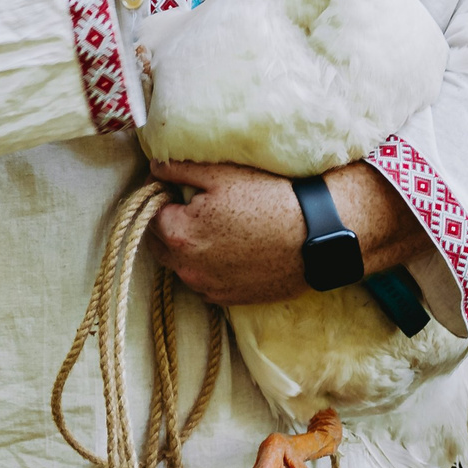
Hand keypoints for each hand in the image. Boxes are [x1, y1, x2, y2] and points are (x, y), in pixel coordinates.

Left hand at [151, 161, 429, 304]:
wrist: (319, 237)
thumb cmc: (270, 199)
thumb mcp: (221, 173)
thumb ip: (176, 168)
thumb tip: (153, 168)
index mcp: (177, 234)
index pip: (149, 212)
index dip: (163, 196)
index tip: (181, 187)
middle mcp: (186, 267)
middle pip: (161, 242)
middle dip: (171, 223)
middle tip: (200, 205)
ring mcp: (208, 287)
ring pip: (182, 264)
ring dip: (189, 247)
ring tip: (220, 226)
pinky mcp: (229, 299)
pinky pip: (205, 281)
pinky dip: (209, 266)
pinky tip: (233, 248)